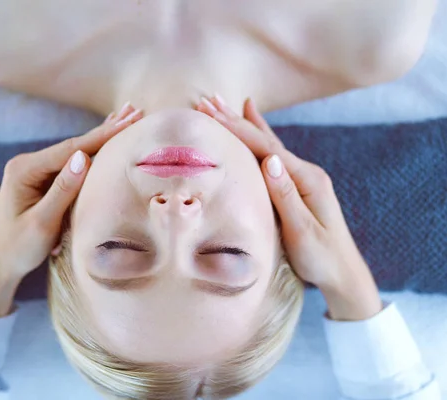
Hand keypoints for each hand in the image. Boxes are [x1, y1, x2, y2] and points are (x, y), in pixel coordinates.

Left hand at [0, 103, 143, 318]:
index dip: (101, 136)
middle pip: (74, 144)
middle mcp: (28, 164)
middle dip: (106, 129)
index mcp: (24, 170)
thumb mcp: (42, 222)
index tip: (127, 123)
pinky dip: (92, 151)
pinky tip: (105, 137)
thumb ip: (63, 189)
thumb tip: (83, 157)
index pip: (70, 149)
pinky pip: (72, 164)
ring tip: (127, 116)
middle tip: (135, 111)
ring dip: (102, 136)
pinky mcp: (42, 180)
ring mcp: (35, 171)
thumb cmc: (18, 248)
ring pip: (75, 151)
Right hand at [197, 95, 382, 320]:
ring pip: (267, 144)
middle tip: (207, 100)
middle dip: (235, 120)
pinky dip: (259, 138)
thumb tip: (270, 160)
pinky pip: (272, 155)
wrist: (342, 273)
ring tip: (224, 103)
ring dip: (244, 124)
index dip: (238, 130)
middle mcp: (305, 172)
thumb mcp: (303, 231)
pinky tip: (254, 125)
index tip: (212, 113)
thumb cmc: (321, 257)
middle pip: (265, 140)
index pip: (266, 148)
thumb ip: (286, 195)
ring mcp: (301, 177)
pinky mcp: (296, 186)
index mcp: (306, 180)